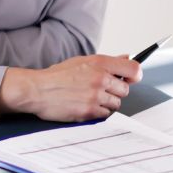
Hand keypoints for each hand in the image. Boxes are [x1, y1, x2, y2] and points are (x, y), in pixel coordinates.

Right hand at [0, 54, 142, 121]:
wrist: (37, 90)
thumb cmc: (58, 76)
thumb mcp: (82, 61)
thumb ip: (107, 61)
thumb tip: (127, 57)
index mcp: (100, 63)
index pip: (133, 69)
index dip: (134, 76)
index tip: (130, 79)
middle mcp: (100, 78)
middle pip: (125, 90)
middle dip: (116, 92)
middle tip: (102, 91)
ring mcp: (95, 96)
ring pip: (116, 104)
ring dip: (107, 103)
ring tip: (90, 98)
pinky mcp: (89, 111)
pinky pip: (105, 115)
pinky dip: (98, 112)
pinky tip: (85, 106)